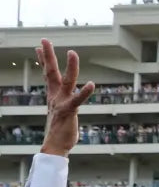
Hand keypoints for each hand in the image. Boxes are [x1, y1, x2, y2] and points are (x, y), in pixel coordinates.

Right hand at [35, 39, 93, 156]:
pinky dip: (85, 92)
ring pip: (67, 81)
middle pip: (51, 72)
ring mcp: (62, 103)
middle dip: (48, 56)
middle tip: (44, 40)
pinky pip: (78, 100)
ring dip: (70, 67)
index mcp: (53, 96)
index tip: (39, 48)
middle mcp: (55, 97)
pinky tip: (92, 84)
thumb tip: (60, 106)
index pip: (47, 75)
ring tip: (72, 52)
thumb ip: (61, 106)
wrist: (55, 146)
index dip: (43, 61)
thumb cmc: (60, 132)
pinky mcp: (69, 111)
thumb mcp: (58, 114)